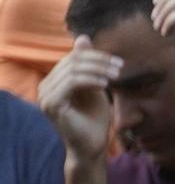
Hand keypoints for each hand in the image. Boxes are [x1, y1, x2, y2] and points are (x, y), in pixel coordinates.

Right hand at [39, 36, 119, 162]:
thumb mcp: (95, 87)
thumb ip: (89, 66)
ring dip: (98, 70)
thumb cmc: (94, 119)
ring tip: (116, 76)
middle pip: (72, 61)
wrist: (92, 146)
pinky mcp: (51, 104)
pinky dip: (91, 80)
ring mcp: (45, 95)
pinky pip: (72, 83)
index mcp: (53, 81)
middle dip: (99, 61)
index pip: (73, 58)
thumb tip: (82, 37)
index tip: (118, 62)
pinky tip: (106, 85)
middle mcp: (45, 86)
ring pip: (73, 70)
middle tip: (120, 66)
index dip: (96, 56)